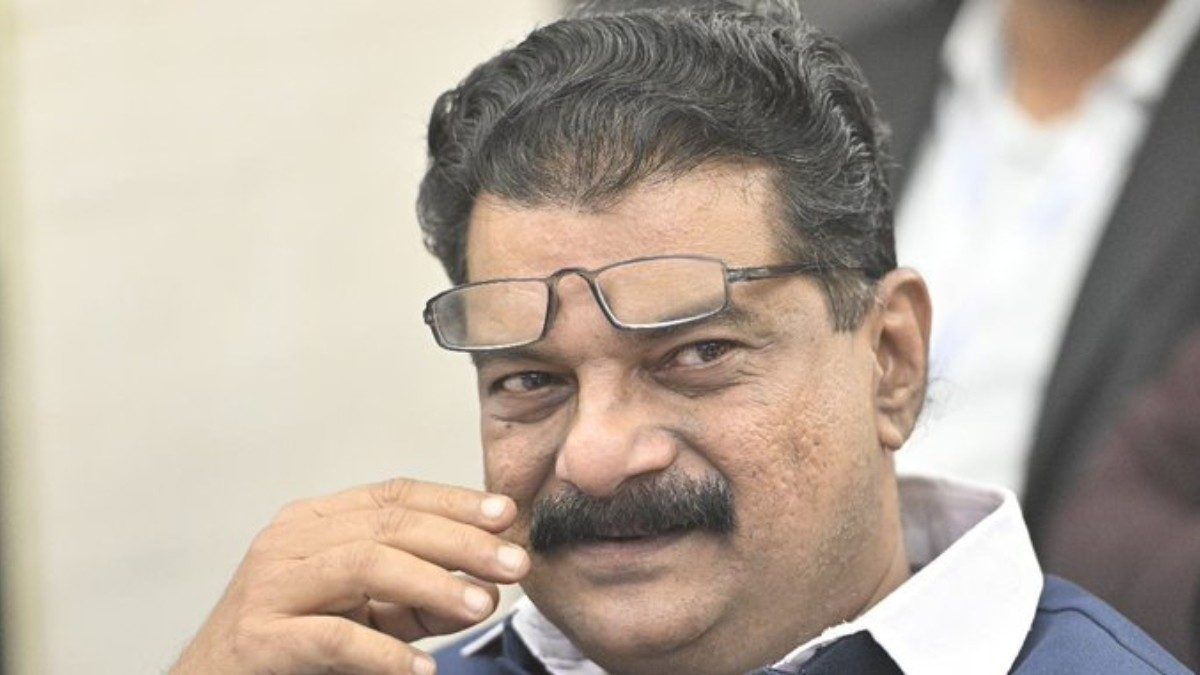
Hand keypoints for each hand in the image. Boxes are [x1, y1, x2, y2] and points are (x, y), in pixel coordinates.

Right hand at [170, 478, 529, 673]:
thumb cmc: (292, 647)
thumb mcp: (365, 613)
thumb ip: (419, 598)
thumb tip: (487, 587)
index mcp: (314, 523)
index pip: (393, 496)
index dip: (454, 501)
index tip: (507, 514)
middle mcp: (288, 542)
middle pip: (388, 525)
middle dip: (460, 541)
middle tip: (514, 563)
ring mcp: (268, 586)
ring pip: (364, 566)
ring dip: (433, 584)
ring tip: (482, 605)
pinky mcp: (258, 639)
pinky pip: (331, 637)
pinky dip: (383, 653)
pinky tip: (420, 670)